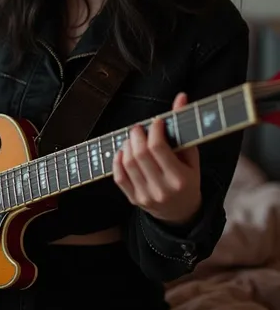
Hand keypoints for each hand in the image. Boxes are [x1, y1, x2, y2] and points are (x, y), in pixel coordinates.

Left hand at [113, 92, 201, 224]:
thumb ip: (184, 127)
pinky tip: (124, 151)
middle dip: (137, 135)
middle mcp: (162, 189)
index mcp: (180, 179)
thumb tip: (181, 96)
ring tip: (134, 139)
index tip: (156, 121)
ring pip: (127, 163)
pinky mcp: (133, 200)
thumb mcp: (192, 157)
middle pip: (140, 154)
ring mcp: (146, 196)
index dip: (154, 129)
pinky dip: (118, 160)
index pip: (159, 148)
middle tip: (140, 128)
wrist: (181, 213)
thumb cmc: (188, 180)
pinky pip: (118, 176)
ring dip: (127, 145)